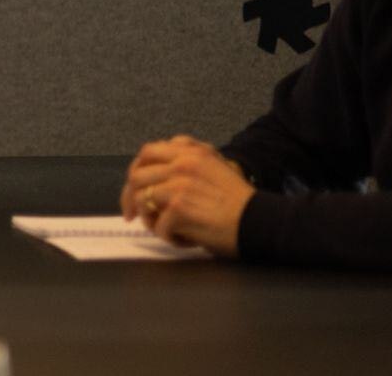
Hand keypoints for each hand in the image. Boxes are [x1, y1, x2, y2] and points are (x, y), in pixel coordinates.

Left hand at [119, 134, 254, 257]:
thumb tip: (154, 174)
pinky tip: (187, 239)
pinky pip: (158, 226)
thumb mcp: (215, 167)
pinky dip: (170, 237)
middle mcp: (182, 163)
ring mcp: (179, 185)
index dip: (136, 171)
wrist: (259, 221)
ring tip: (170, 229)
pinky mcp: (179, 208)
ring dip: (151, 220)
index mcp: (190, 152)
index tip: (135, 189)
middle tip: (133, 216)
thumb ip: (187, 162)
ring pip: (143, 201)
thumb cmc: (238, 202)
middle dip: (131, 198)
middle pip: (137, 177)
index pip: (147, 152)